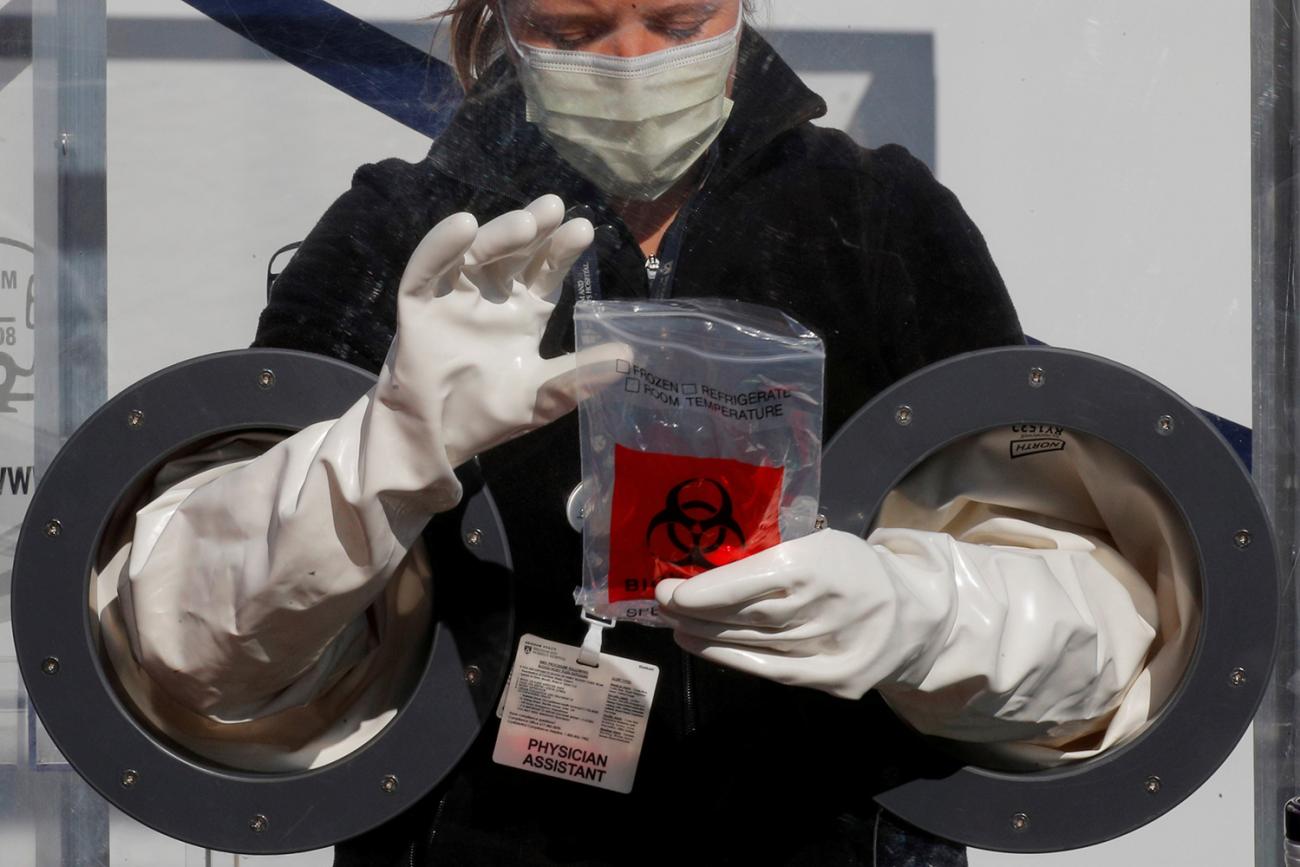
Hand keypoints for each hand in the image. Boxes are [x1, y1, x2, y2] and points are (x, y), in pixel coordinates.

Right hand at [388, 194, 626, 468]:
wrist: (434, 440)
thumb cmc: (486, 416)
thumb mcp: (541, 397)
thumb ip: (578, 377)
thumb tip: (629, 358)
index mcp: (523, 312)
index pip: (546, 271)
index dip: (562, 250)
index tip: (583, 230)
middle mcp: (491, 297)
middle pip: (514, 252)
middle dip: (534, 229)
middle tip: (554, 208)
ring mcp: (453, 298)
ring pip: (476, 254)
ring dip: (499, 235)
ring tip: (525, 223)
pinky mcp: (418, 306)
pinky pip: (427, 270)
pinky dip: (442, 247)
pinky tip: (463, 226)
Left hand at [655, 529, 948, 699]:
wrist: (914, 616)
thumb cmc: (852, 570)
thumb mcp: (821, 542)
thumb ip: (773, 552)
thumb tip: (705, 562)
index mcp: (823, 563)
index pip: (755, 581)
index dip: (707, 590)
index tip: (670, 589)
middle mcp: (827, 608)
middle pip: (748, 615)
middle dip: (697, 612)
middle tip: (662, 604)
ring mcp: (832, 649)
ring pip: (753, 644)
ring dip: (706, 636)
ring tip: (675, 626)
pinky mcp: (835, 680)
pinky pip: (771, 671)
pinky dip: (731, 659)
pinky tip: (701, 647)